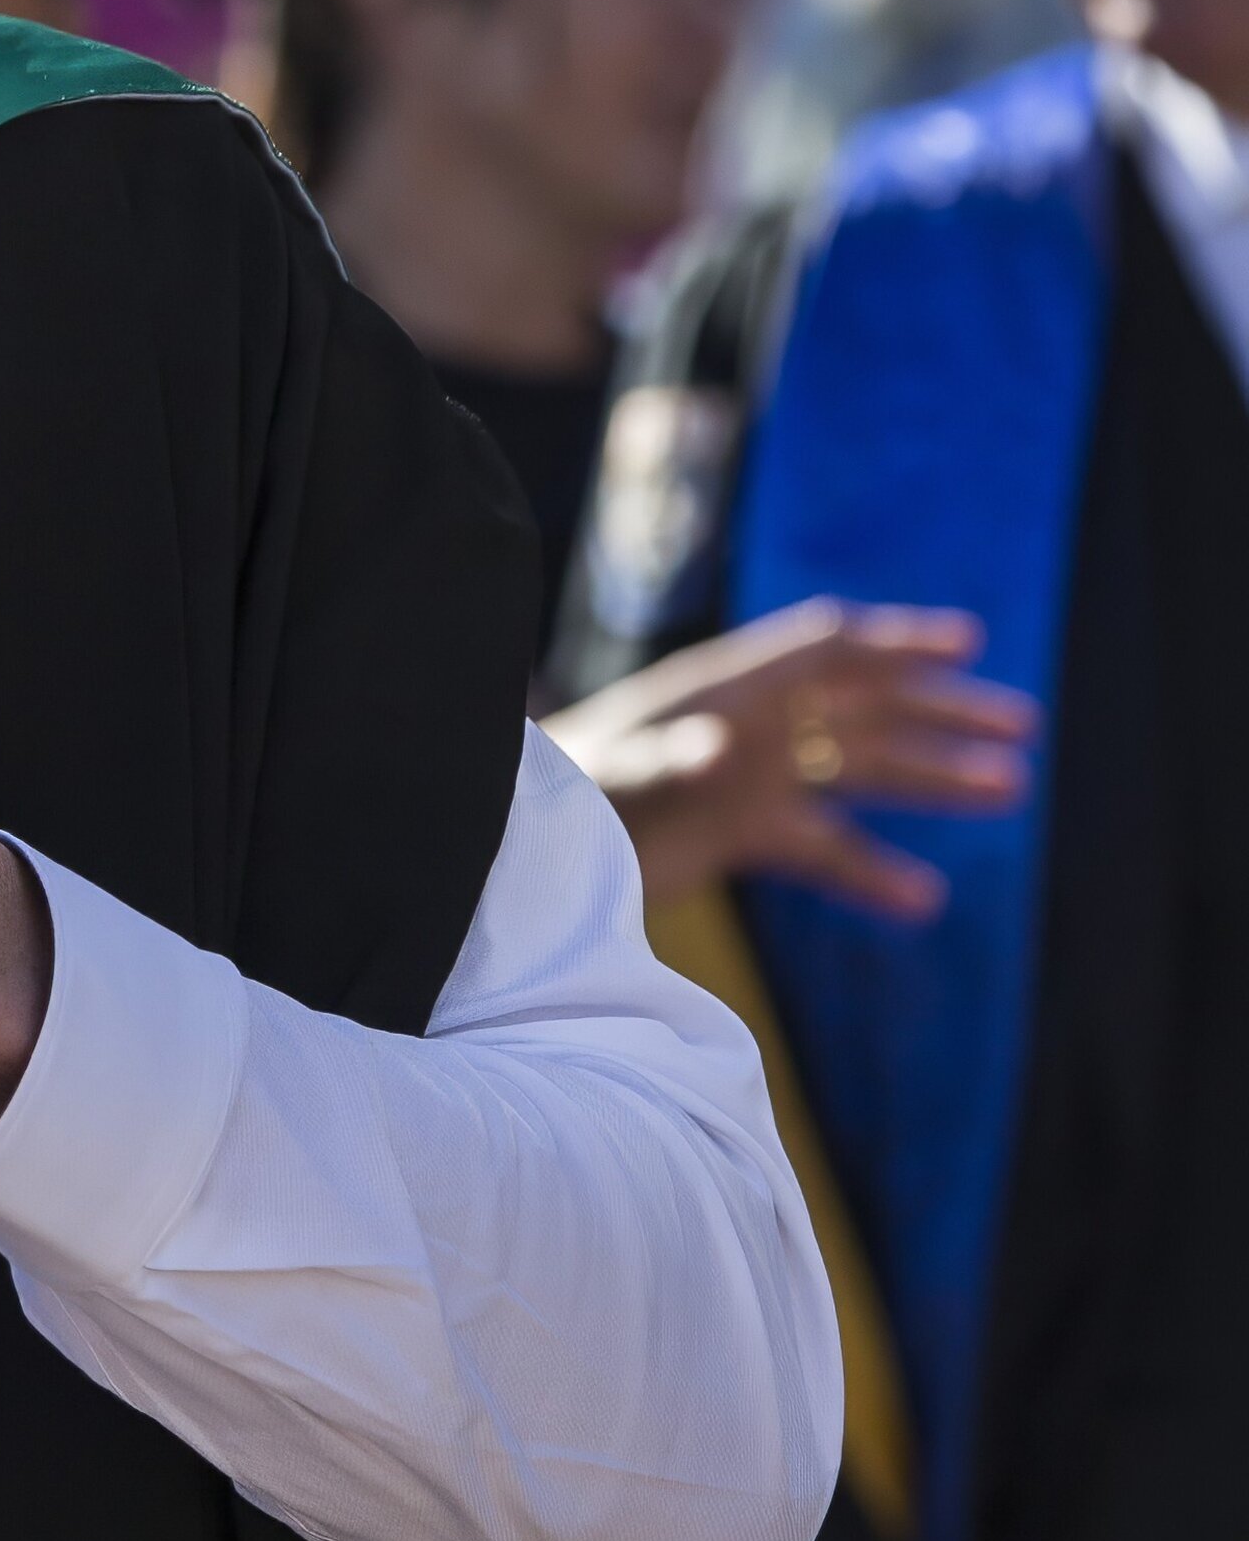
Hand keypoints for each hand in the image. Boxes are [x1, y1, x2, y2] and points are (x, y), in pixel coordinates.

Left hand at [546, 601, 1035, 919]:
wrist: (518, 843)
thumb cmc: (559, 792)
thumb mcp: (612, 771)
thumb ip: (665, 756)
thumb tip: (719, 747)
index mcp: (726, 689)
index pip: (828, 648)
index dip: (898, 640)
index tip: (968, 643)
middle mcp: (750, 726)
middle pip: (863, 706)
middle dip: (940, 713)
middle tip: (1022, 728)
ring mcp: (750, 780)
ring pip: (858, 770)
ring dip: (929, 777)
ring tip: (1009, 787)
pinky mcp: (741, 835)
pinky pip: (824, 848)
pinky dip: (872, 872)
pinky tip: (923, 900)